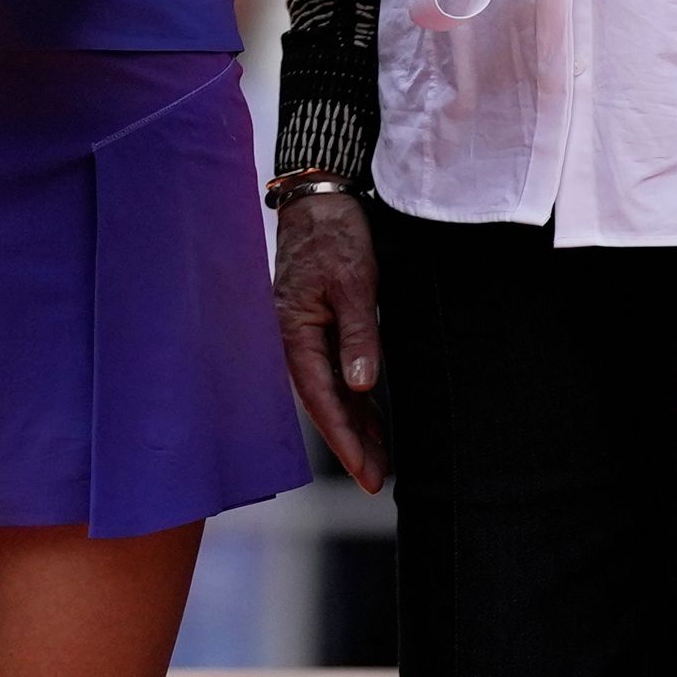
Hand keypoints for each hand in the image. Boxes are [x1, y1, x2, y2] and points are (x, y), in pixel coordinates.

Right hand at [273, 192, 389, 489]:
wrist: (321, 196)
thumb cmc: (335, 235)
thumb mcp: (354, 284)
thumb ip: (358, 336)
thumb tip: (361, 386)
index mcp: (294, 331)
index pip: (322, 399)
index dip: (345, 440)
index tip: (367, 472)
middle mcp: (293, 337)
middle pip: (324, 402)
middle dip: (351, 443)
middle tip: (378, 480)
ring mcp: (304, 331)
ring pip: (330, 389)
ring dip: (355, 423)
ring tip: (382, 458)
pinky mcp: (317, 321)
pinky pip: (333, 370)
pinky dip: (354, 396)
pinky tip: (373, 414)